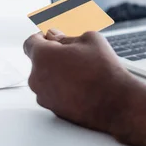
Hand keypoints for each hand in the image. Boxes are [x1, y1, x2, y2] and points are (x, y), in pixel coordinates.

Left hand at [24, 29, 144, 132]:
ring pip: (45, 77)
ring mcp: (44, 95)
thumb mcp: (89, 39)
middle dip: (52, 55)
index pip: (30, 42)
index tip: (49, 37)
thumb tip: (55, 36)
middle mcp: (37, 77)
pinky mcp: (53, 109)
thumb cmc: (103, 70)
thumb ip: (65, 36)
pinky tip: (81, 85)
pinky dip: (62, 87)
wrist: (115, 102)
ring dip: (56, 72)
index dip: (41, 37)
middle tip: (74, 54)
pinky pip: (52, 92)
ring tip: (81, 71)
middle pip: (38, 61)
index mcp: (43, 56)